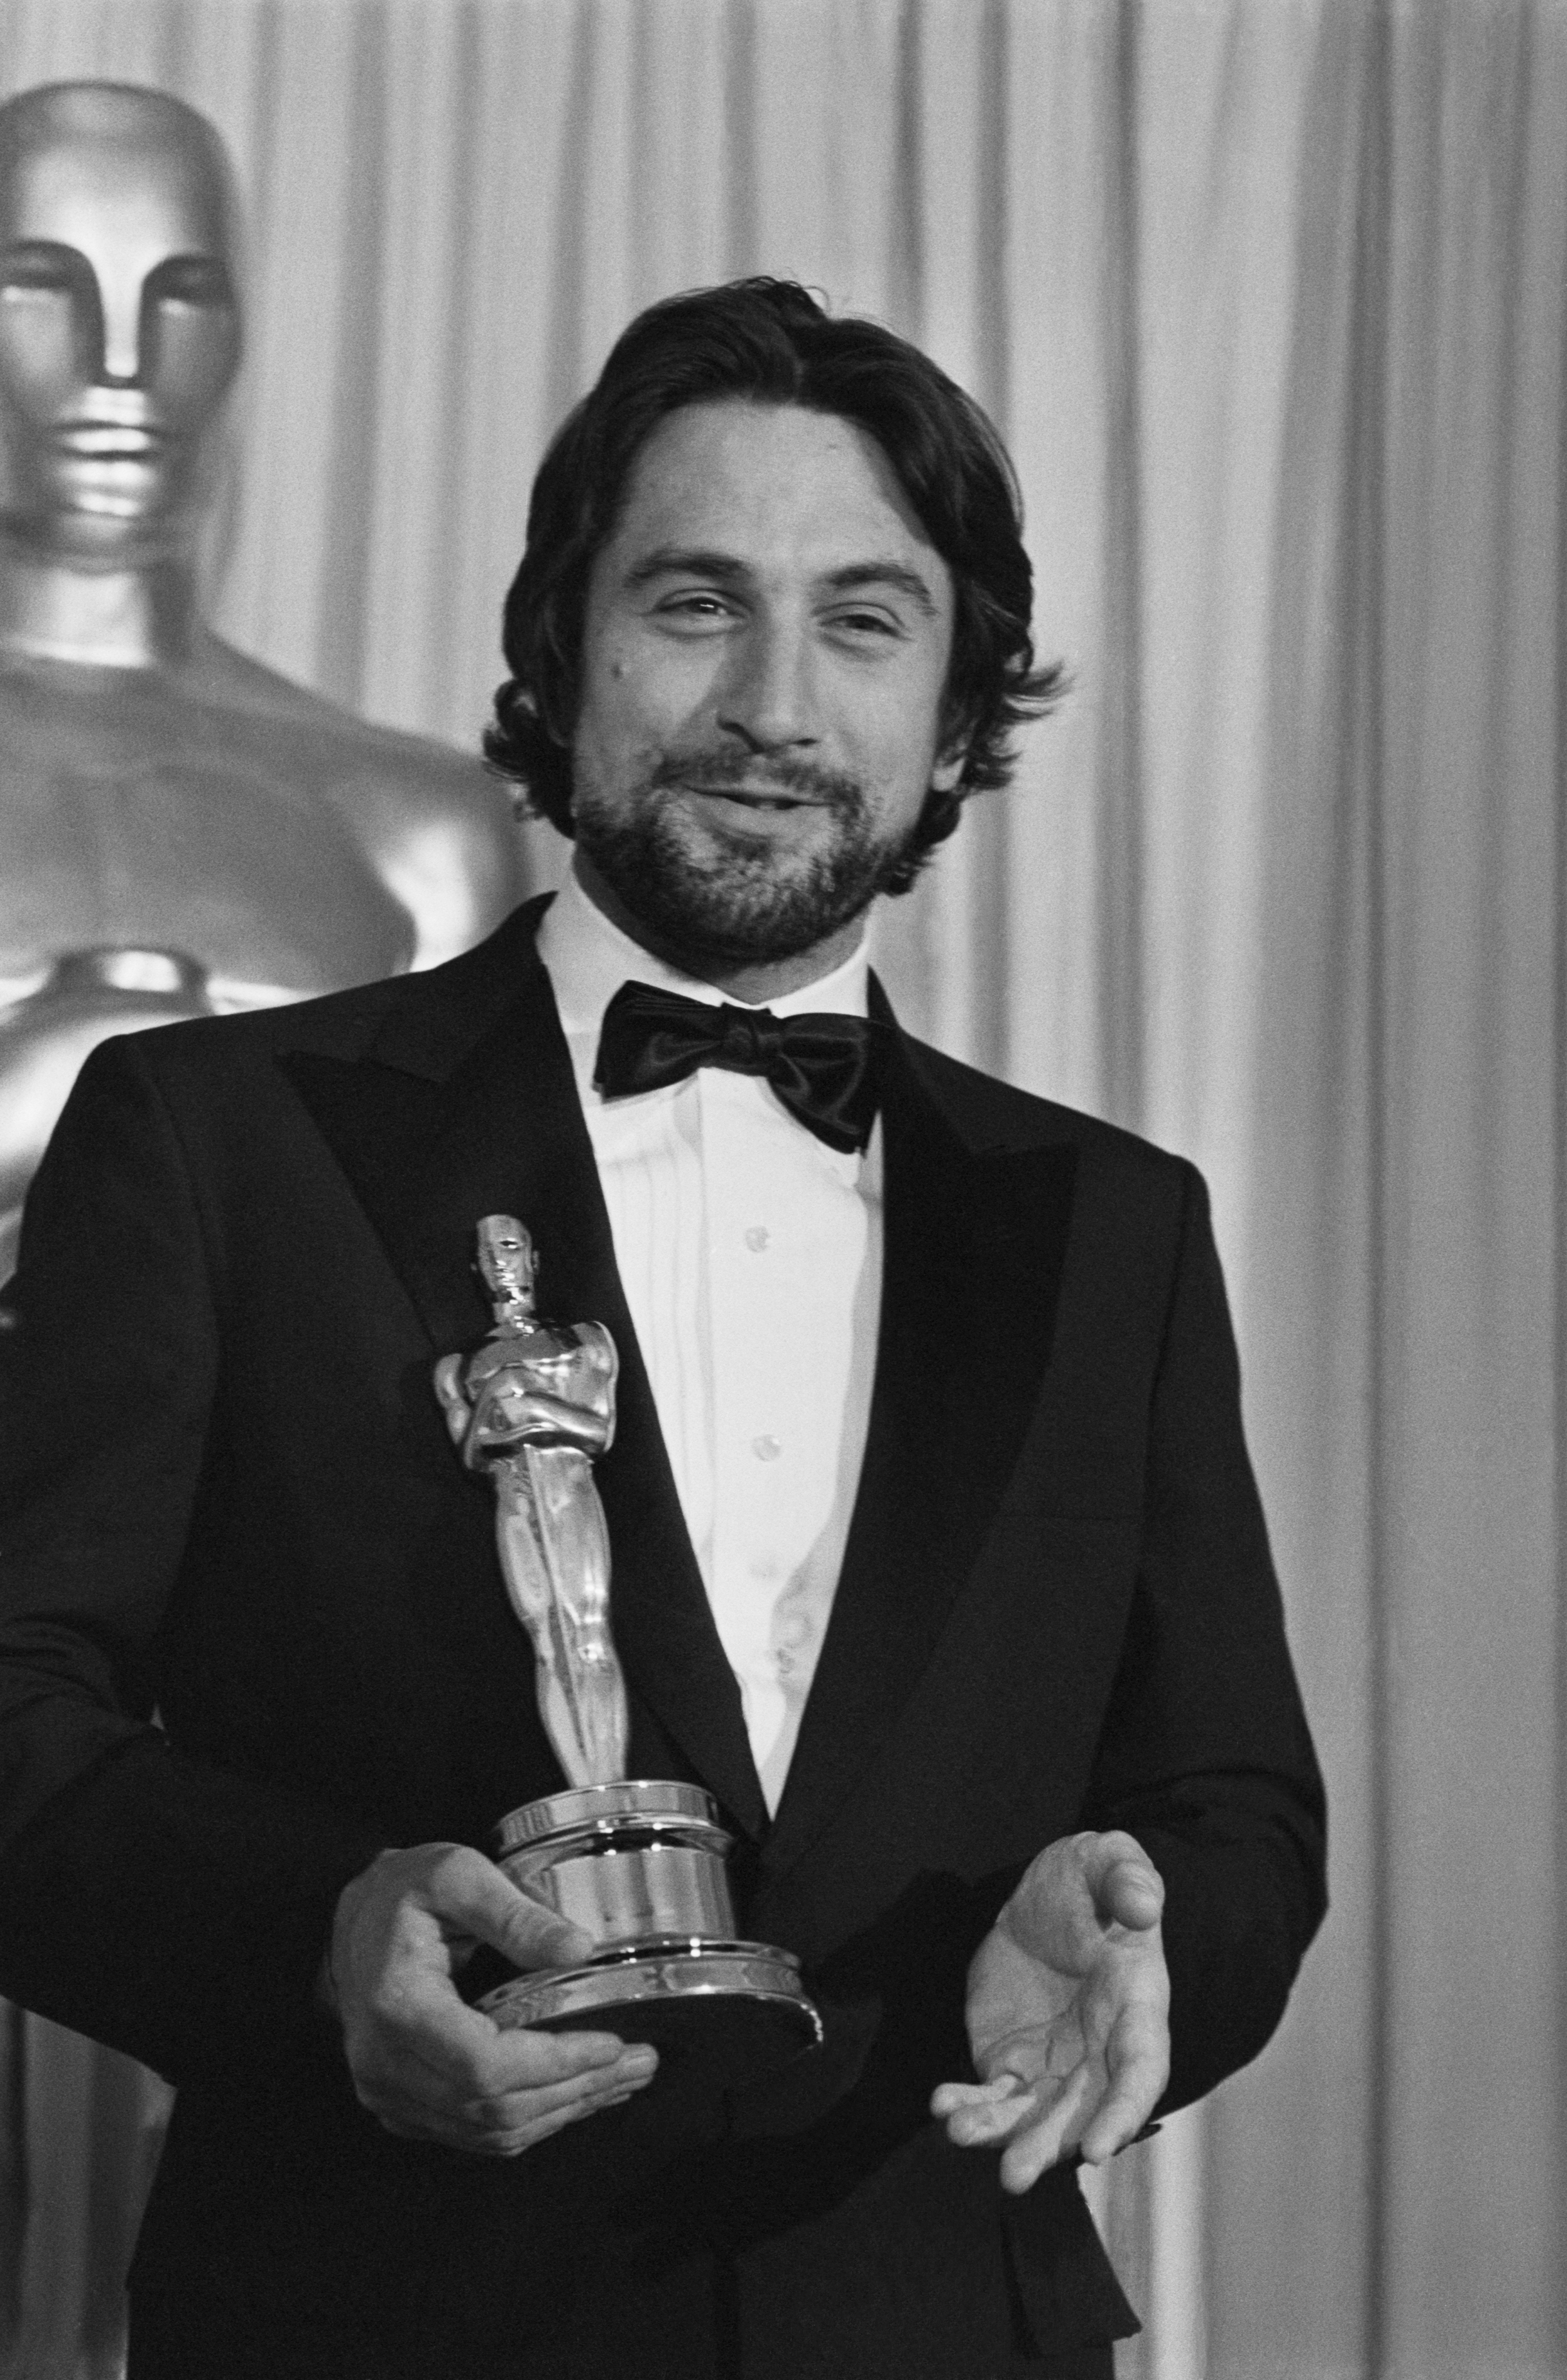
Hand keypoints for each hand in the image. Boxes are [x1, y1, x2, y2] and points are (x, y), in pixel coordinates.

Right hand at [326, 1842, 657, 2155]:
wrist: (352, 1919)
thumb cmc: (401, 1891)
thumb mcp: (459, 1873)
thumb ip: (517, 1913)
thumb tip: (580, 1949)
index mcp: (397, 2005)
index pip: (485, 2065)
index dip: (556, 2064)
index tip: (611, 2045)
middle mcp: (385, 2063)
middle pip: (494, 2107)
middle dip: (577, 2090)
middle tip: (639, 2064)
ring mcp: (388, 2092)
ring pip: (489, 2130)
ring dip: (563, 2112)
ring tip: (620, 2081)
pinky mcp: (399, 2104)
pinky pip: (473, 2132)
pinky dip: (530, 2120)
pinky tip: (572, 2095)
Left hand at [931, 1830, 1168, 2191]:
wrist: (1044, 1895)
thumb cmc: (1091, 1879)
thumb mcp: (1109, 1860)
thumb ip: (1129, 1878)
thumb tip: (1144, 1905)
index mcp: (1135, 2007)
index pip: (1139, 2072)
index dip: (1122, 2113)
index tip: (1097, 2149)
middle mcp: (1099, 2050)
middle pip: (1080, 2114)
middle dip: (1047, 2146)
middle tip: (1012, 2175)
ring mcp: (1054, 2063)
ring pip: (1032, 2115)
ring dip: (1000, 2134)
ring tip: (960, 2134)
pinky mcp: (1011, 2061)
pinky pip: (993, 2094)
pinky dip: (969, 2105)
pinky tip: (943, 2106)